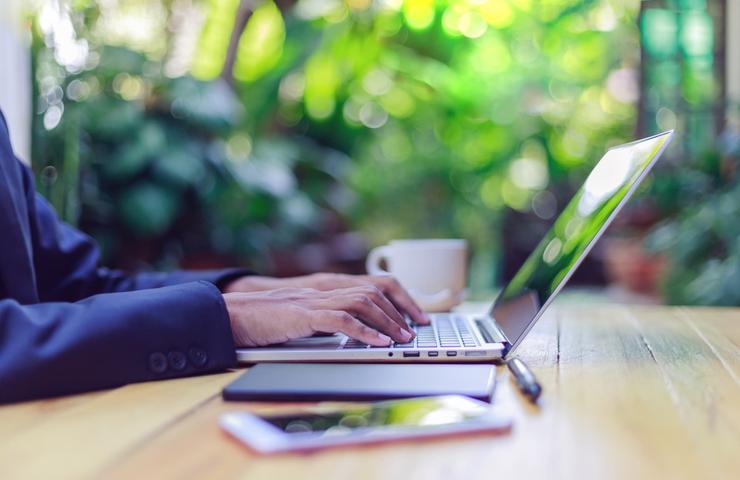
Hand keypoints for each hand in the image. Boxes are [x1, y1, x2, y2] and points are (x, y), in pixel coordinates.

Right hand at [223, 287, 416, 346]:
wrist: (233, 314)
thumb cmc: (266, 319)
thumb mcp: (305, 315)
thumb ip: (329, 316)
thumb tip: (359, 330)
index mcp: (327, 287)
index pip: (373, 283)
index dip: (400, 296)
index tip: (417, 315)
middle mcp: (325, 289)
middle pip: (374, 290)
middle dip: (400, 310)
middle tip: (416, 330)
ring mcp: (314, 300)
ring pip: (362, 303)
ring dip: (387, 322)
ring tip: (402, 339)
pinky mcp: (303, 315)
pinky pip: (341, 320)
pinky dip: (364, 331)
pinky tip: (378, 343)